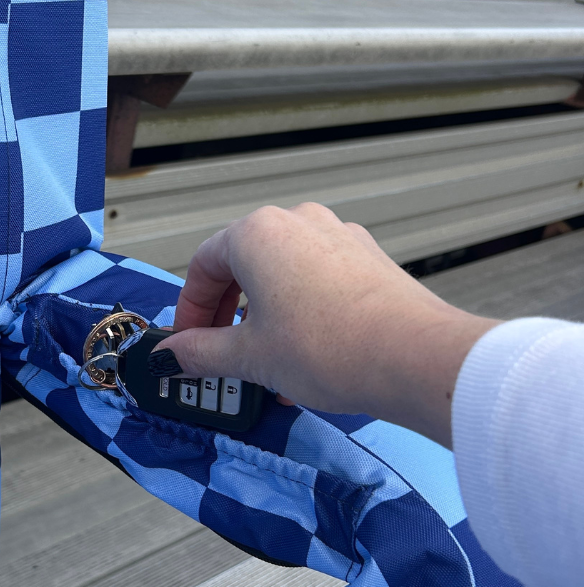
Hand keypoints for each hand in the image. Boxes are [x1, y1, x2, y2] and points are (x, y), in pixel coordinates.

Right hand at [156, 203, 498, 446]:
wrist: (418, 358)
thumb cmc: (327, 348)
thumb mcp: (250, 357)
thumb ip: (200, 353)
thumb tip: (168, 357)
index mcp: (257, 233)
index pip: (203, 266)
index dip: (189, 310)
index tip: (186, 345)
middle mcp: (298, 221)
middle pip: (243, 266)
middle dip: (227, 315)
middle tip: (221, 354)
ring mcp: (339, 235)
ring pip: (283, 275)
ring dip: (265, 317)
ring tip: (267, 365)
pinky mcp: (370, 258)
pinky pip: (319, 280)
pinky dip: (301, 313)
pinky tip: (307, 357)